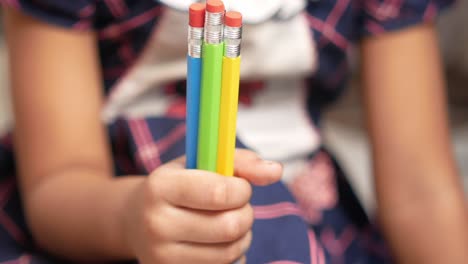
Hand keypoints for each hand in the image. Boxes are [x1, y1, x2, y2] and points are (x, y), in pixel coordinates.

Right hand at [122, 149, 281, 263]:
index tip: (240, 186)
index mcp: (161, 186)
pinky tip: (219, 242)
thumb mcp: (200, 163)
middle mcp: (156, 223)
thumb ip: (241, 162)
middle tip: (237, 206)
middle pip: (229, 226)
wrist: (135, 220)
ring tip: (228, 223)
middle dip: (245, 213)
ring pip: (230, 251)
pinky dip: (232, 254)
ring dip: (242, 235)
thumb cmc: (176, 186)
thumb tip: (275, 171)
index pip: (220, 192)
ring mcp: (162, 256)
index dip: (242, 189)